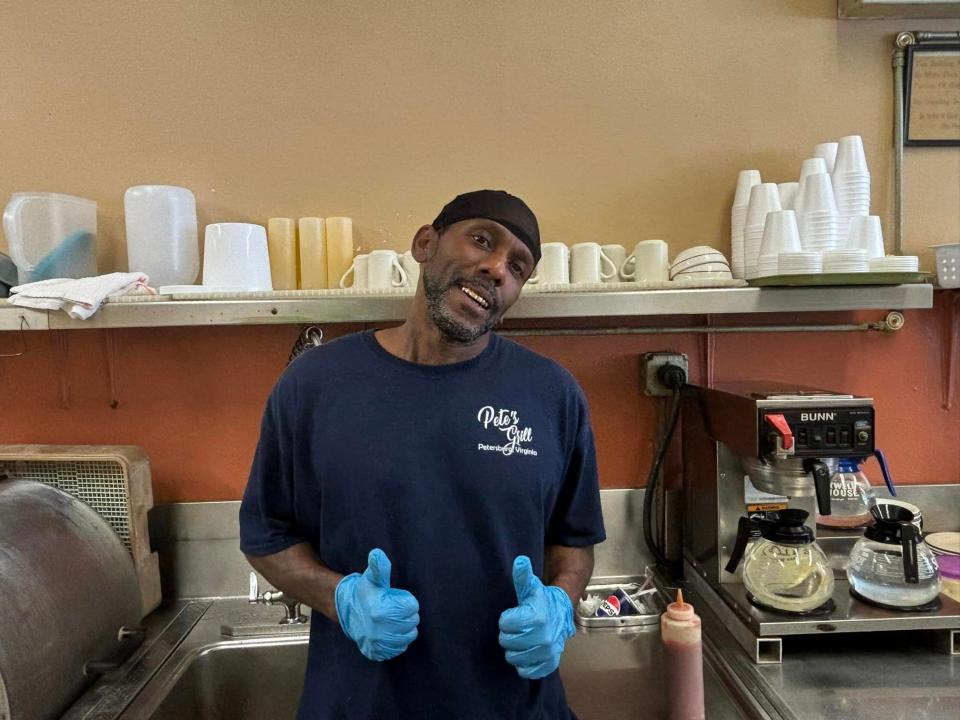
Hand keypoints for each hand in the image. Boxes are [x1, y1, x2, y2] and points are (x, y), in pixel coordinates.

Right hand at [335, 548, 419, 660]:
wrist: (349, 613)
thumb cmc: (366, 593)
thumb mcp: (372, 577)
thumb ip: (379, 566)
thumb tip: (376, 553)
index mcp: (381, 610)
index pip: (413, 606)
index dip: (406, 600)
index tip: (395, 598)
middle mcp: (380, 630)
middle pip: (413, 621)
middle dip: (407, 613)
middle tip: (395, 609)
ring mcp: (380, 643)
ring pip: (410, 635)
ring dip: (405, 627)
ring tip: (394, 620)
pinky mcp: (379, 653)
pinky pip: (401, 648)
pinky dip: (399, 640)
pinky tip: (390, 631)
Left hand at [498, 555, 574, 678]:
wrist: (561, 614)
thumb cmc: (541, 600)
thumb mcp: (531, 587)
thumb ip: (523, 576)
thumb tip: (520, 561)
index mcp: (538, 618)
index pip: (504, 624)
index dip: (507, 618)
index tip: (515, 614)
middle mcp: (544, 638)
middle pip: (506, 642)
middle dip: (509, 633)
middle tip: (518, 627)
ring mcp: (547, 653)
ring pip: (512, 658)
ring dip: (515, 649)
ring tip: (523, 638)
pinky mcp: (548, 665)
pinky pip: (525, 671)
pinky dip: (524, 664)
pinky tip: (528, 651)